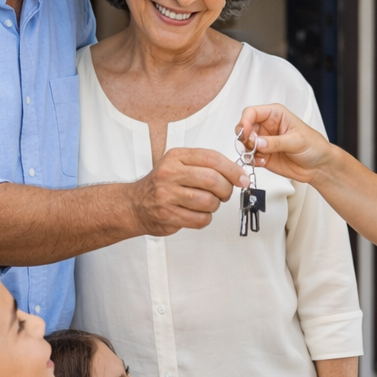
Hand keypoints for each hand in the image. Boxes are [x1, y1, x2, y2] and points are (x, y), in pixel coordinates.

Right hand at [130, 147, 248, 236]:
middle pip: (212, 180)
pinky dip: (205, 218)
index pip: (211, 158)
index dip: (232, 170)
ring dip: (215, 205)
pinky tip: (197, 213)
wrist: (135, 204)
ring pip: (208, 201)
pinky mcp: (168, 215)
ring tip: (207, 203)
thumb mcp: (179, 164)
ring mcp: (167, 195)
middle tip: (225, 193)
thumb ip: (205, 165)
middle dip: (226, 189)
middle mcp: (170, 174)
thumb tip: (236, 174)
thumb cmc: (162, 184)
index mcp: (176, 157)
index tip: (242, 179)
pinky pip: (200, 219)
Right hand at [236, 104, 333, 183]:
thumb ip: (276, 142)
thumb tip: (258, 142)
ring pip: (244, 144)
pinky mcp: (262, 156)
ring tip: (259, 156)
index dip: (245, 121)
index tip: (245, 132)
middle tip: (251, 146)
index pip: (252, 113)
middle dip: (244, 138)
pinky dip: (252, 160)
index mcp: (275, 115)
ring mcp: (264, 142)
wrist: (319, 165)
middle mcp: (267, 126)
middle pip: (245, 128)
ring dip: (247, 151)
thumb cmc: (314, 146)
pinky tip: (263, 162)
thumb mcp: (296, 141)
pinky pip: (249, 157)